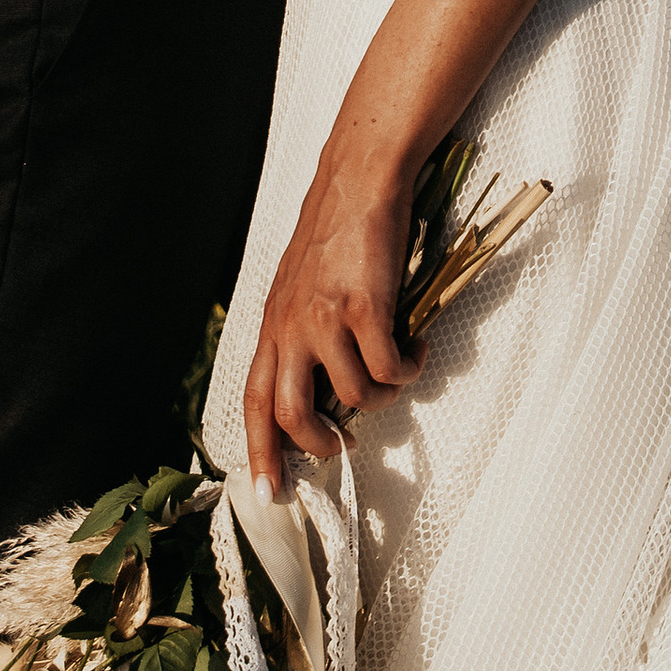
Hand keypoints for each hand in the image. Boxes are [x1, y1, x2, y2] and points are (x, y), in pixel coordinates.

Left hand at [243, 156, 417, 494]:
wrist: (359, 178)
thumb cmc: (335, 230)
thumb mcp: (300, 286)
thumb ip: (302, 332)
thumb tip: (327, 387)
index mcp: (273, 325)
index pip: (255, 401)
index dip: (259, 452)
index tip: (270, 492)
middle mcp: (291, 327)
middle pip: (291, 413)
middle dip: (318, 445)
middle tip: (344, 446)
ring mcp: (326, 318)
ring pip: (351, 395)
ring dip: (381, 399)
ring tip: (398, 372)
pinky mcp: (365, 308)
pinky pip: (389, 367)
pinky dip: (408, 370)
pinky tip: (416, 349)